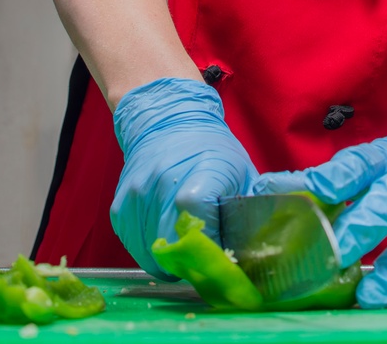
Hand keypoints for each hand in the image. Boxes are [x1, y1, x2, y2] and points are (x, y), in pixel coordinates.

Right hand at [111, 77, 257, 276]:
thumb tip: (266, 248)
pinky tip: (166, 233)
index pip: (198, 225)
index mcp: (201, 173)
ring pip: (152, 255)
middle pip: (174, 248)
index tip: (221, 256)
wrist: (168, 122)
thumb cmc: (212, 150)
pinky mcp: (120, 208)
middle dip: (192, 263)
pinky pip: (135, 246)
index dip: (210, 248)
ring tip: (186, 242)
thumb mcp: (242, 172)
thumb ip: (253, 210)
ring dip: (170, 260)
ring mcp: (138, 196)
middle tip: (205, 258)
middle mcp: (163, 183)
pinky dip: (151, 250)